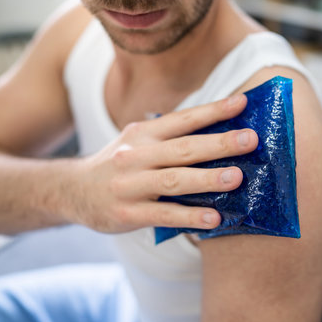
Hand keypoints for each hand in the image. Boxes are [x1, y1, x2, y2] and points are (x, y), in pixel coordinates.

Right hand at [63, 94, 258, 232]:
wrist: (71, 190)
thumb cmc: (117, 164)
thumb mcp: (137, 142)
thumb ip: (169, 139)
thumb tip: (217, 134)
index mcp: (143, 134)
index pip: (183, 119)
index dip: (213, 110)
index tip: (243, 102)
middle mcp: (136, 155)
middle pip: (183, 148)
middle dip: (219, 143)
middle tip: (250, 139)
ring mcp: (130, 185)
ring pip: (174, 180)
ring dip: (207, 178)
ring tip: (237, 177)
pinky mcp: (128, 213)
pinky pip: (164, 215)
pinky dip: (190, 217)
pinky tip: (214, 218)